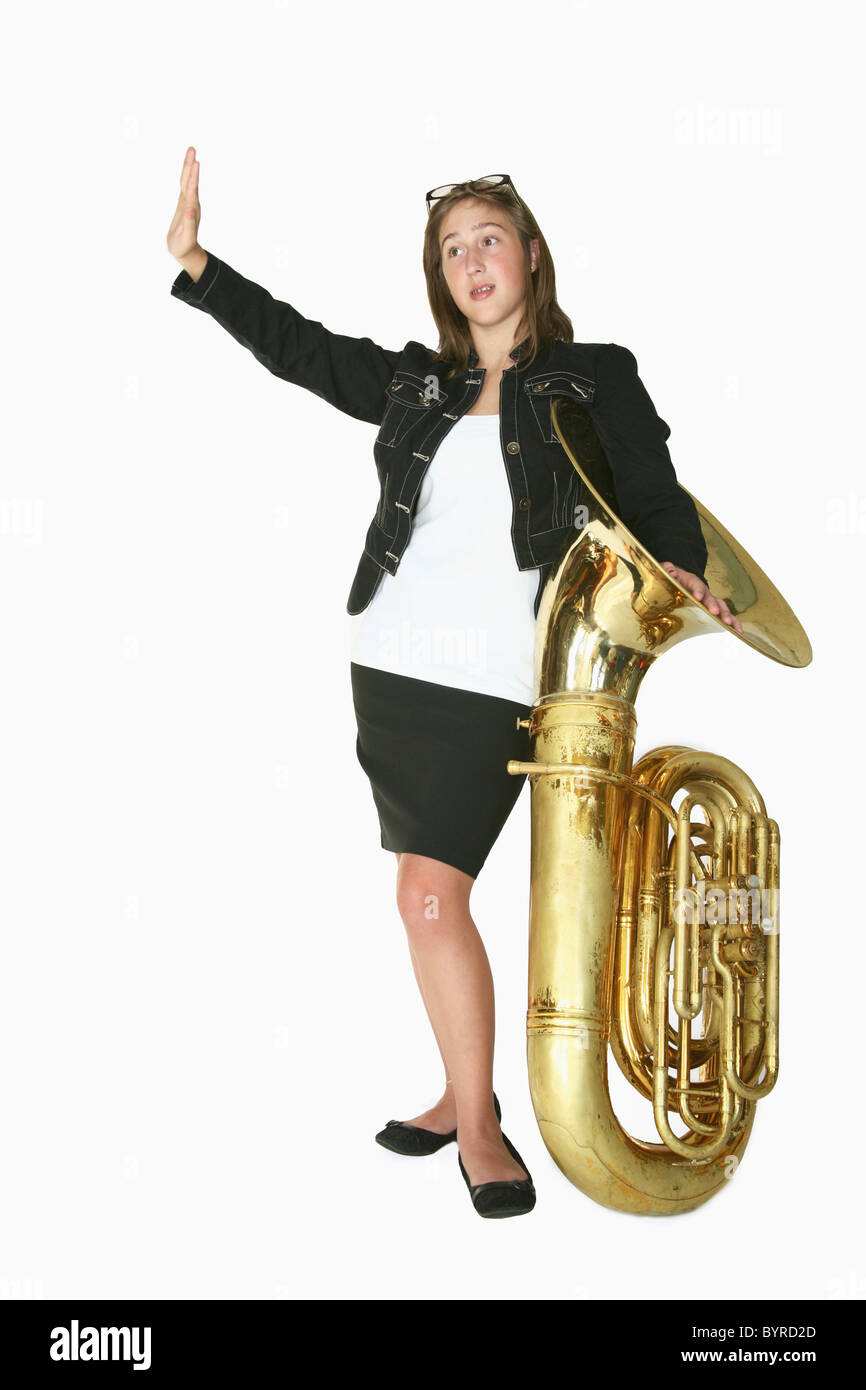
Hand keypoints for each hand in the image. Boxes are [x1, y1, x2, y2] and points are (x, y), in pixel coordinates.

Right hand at [167, 146, 201, 262]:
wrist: (186, 252)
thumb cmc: (184, 246)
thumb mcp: (186, 237)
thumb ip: (188, 223)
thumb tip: (190, 209)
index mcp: (191, 209)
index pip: (192, 189)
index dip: (193, 176)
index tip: (195, 162)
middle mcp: (191, 204)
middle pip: (190, 181)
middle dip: (190, 165)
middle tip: (192, 149)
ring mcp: (188, 203)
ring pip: (188, 182)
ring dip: (189, 168)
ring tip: (191, 154)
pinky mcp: (184, 205)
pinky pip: (184, 187)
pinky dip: (186, 177)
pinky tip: (187, 170)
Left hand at [660, 562, 743, 634]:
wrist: (680, 582)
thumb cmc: (673, 579)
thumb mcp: (666, 572)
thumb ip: (667, 570)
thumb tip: (672, 571)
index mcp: (692, 582)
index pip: (696, 585)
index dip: (698, 590)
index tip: (698, 596)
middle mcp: (704, 592)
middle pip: (711, 598)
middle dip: (714, 605)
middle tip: (716, 613)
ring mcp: (710, 602)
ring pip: (721, 607)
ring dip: (726, 615)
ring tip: (730, 624)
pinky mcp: (714, 611)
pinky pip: (724, 616)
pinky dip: (733, 623)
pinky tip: (738, 631)